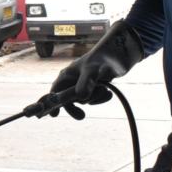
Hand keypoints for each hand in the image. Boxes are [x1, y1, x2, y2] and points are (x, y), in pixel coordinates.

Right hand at [26, 21, 142, 117]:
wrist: (119, 55)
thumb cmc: (101, 60)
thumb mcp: (92, 71)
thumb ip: (85, 83)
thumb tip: (81, 97)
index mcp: (67, 75)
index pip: (55, 92)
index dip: (52, 103)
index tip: (54, 115)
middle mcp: (73, 81)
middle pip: (68, 100)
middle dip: (76, 106)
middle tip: (82, 116)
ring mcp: (83, 84)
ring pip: (84, 100)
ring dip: (94, 98)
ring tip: (104, 89)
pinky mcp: (94, 87)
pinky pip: (94, 99)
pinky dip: (101, 98)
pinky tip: (109, 93)